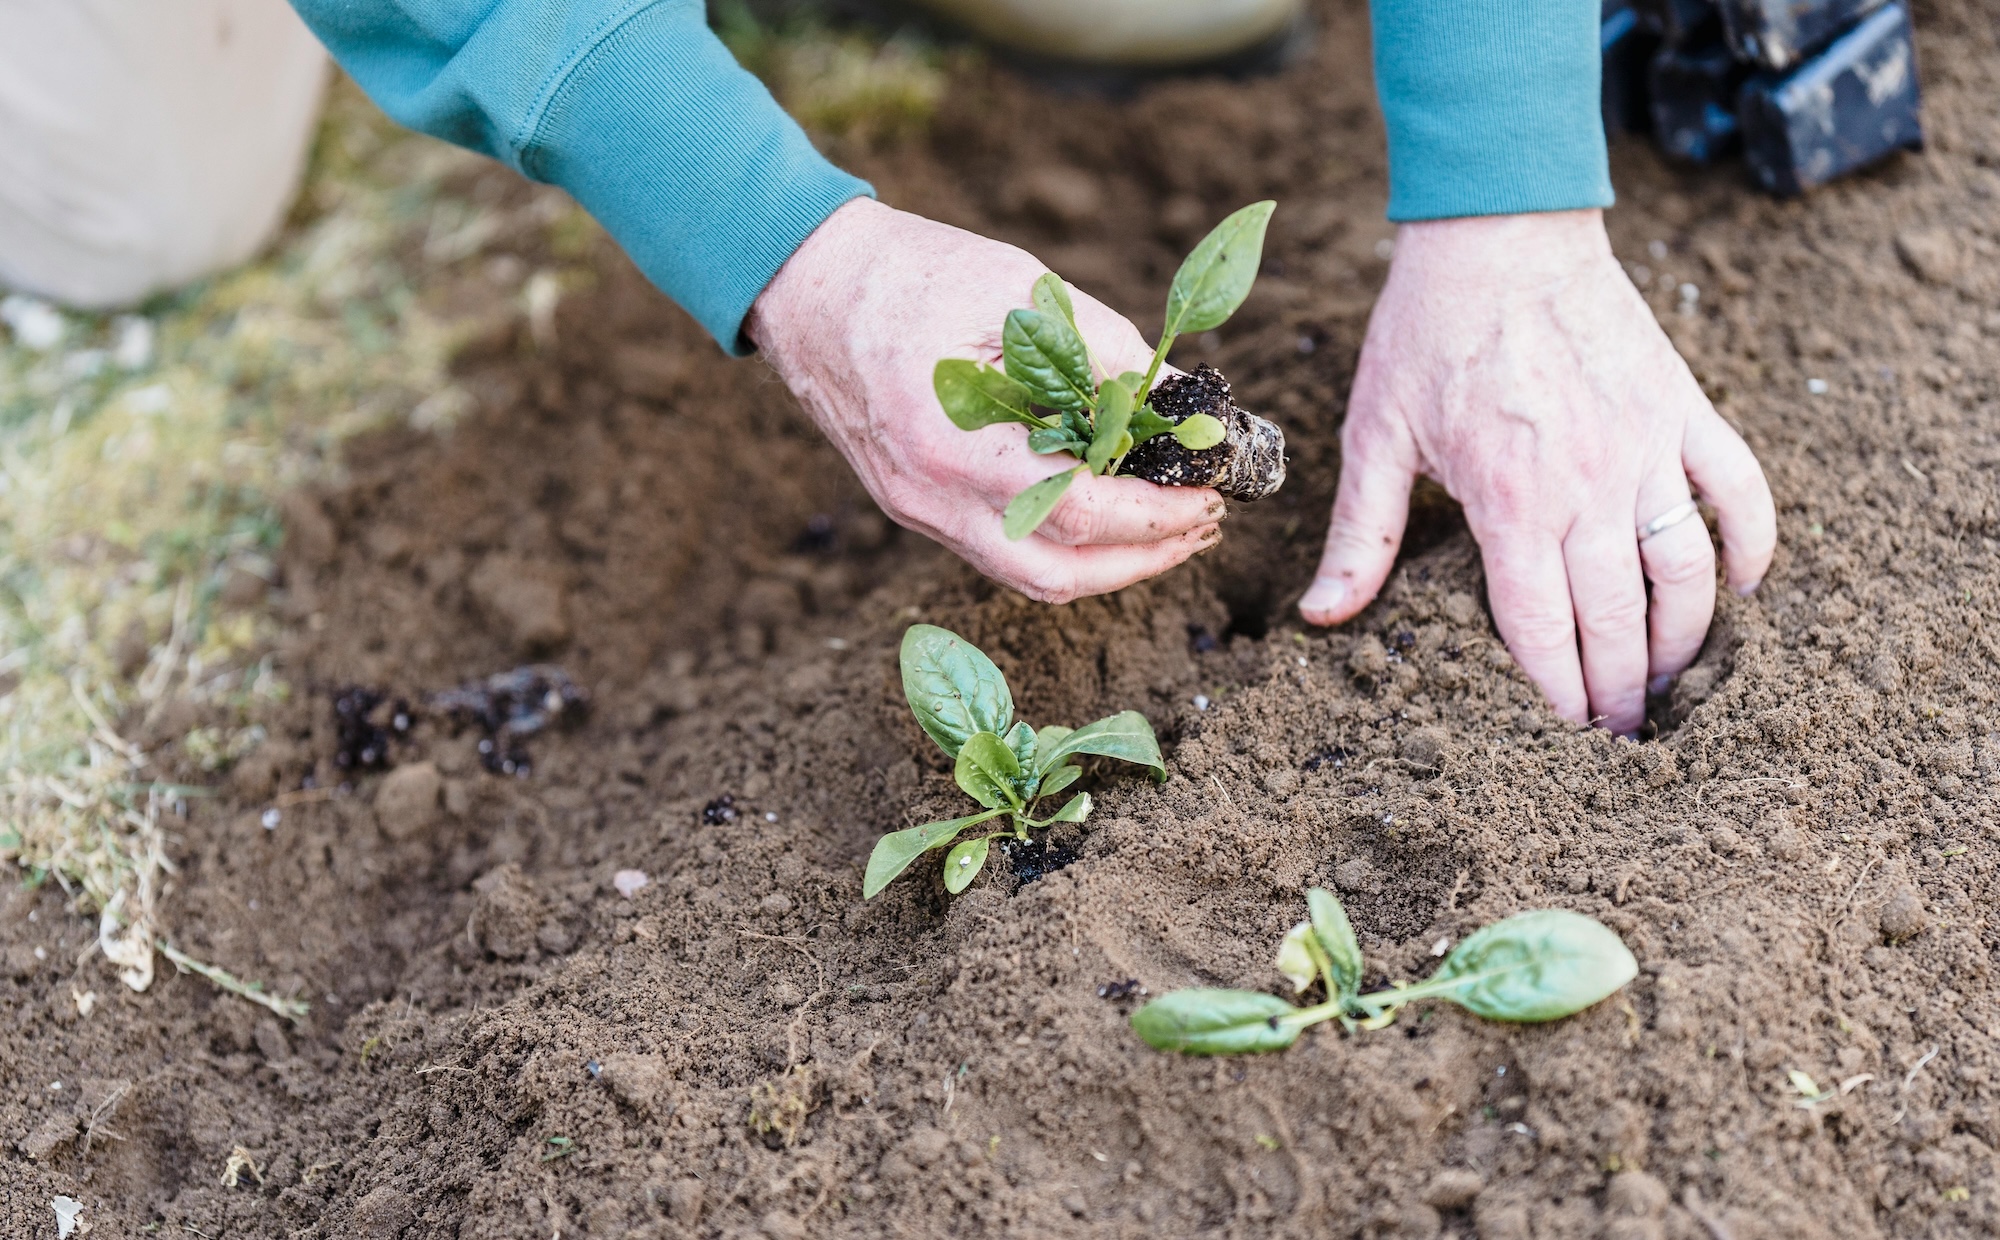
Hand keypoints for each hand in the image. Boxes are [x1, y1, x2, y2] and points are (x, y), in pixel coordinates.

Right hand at [747, 199, 1220, 603]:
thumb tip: (1181, 404)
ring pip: (1027, 575)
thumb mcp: (1017, 290)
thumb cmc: (909, 273)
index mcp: (949, 442)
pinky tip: (1107, 510)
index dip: (1154, 516)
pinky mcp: (915, 506)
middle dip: (1142, 561)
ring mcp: (917, 511)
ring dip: (1108, 564)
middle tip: (1202, 523)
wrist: (806, 284)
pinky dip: (1065, 543)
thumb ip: (1103, 351)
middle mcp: (928, 497)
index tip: (1209, 496)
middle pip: (1053, 575)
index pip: (1073, 512)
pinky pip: (1001, 549)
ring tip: (1169, 526)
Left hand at [1298, 209, 1774, 734]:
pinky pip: (1741, 491)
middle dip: (1621, 690)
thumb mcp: (1375, 436)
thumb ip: (1359, 536)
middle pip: (1619, 620)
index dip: (1556, 692)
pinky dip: (1753, 546)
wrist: (1499, 231)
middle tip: (1621, 733)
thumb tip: (1320, 617)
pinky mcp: (1685, 409)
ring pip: (1689, 571)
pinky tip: (1741, 591)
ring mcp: (1647, 448)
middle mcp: (1587, 486)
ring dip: (1687, 640)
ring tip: (1671, 683)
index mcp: (1507, 503)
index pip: (1541, 630)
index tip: (1563, 735)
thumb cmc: (1426, 334)